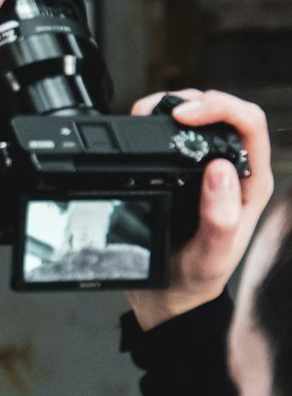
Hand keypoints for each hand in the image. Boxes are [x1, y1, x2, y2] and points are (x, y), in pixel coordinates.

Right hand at [126, 87, 274, 330]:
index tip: (185, 117)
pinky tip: (145, 128)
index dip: (220, 108)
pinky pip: (175, 127)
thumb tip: (222, 170)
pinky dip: (157, 117)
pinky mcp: (184, 165)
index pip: (250, 125)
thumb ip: (220, 218)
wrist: (169, 295)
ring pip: (200, 112)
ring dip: (174, 104)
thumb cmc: (194, 279)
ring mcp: (209, 165)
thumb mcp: (211, 257)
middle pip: (225, 109)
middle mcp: (234, 169)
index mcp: (251, 185)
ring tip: (150, 116)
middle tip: (165, 113)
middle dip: (193, 100)